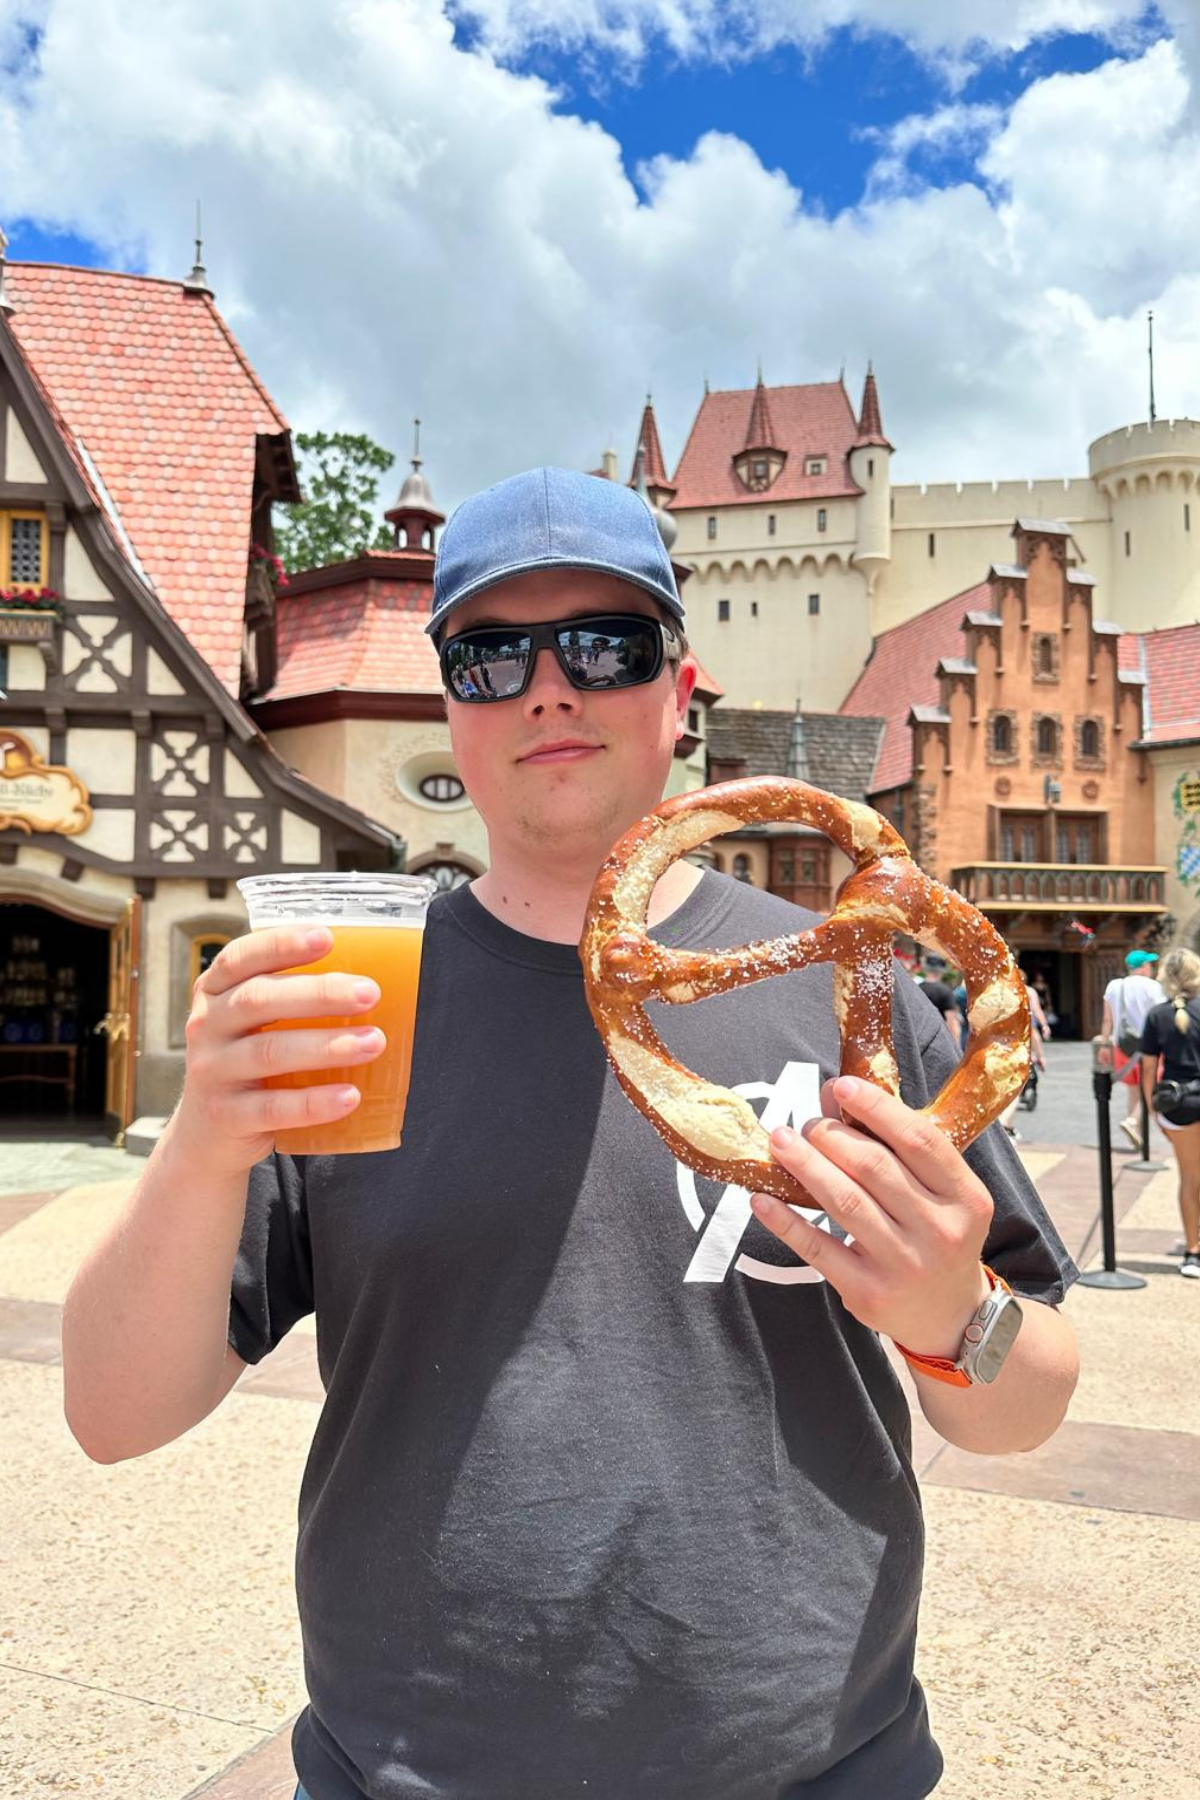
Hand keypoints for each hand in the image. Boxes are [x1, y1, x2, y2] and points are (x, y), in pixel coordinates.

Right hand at [173, 925, 385, 1176]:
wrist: (206, 1135)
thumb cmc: (247, 1063)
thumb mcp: (253, 1024)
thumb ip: (292, 999)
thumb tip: (374, 980)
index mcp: (215, 992)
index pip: (241, 958)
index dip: (281, 944)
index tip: (327, 937)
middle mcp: (206, 1026)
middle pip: (259, 1000)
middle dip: (319, 994)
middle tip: (370, 993)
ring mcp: (212, 1072)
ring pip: (269, 1052)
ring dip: (326, 1046)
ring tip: (374, 1042)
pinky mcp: (226, 1117)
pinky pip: (273, 1108)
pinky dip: (314, 1102)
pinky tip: (350, 1097)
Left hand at [749, 1076, 992, 1358]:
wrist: (950, 1315)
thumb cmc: (937, 1235)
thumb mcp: (939, 1193)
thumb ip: (895, 1146)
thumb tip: (833, 1094)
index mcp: (966, 1197)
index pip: (919, 1140)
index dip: (877, 1108)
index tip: (841, 1085)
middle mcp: (940, 1230)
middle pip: (874, 1167)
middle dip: (830, 1135)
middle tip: (806, 1124)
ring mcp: (904, 1263)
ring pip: (844, 1201)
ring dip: (805, 1164)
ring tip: (780, 1141)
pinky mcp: (868, 1292)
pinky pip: (818, 1247)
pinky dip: (785, 1220)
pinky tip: (761, 1198)